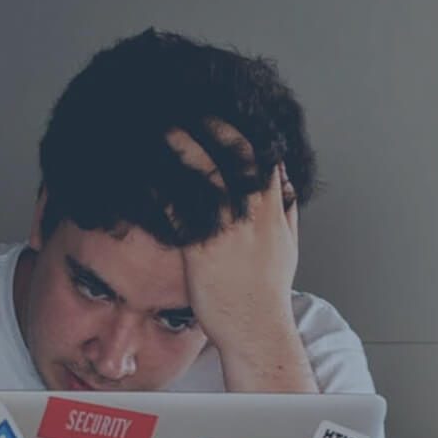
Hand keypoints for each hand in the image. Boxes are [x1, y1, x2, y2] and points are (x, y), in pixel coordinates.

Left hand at [166, 120, 300, 360]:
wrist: (256, 329)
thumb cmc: (268, 293)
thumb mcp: (288, 247)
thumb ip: (286, 212)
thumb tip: (285, 186)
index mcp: (274, 212)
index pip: (264, 158)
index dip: (245, 131)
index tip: (226, 113)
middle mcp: (252, 216)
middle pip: (236, 157)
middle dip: (215, 127)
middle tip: (193, 108)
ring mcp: (228, 231)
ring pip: (208, 176)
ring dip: (185, 147)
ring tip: (165, 127)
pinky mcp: (202, 249)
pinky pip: (182, 209)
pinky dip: (165, 188)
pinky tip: (149, 173)